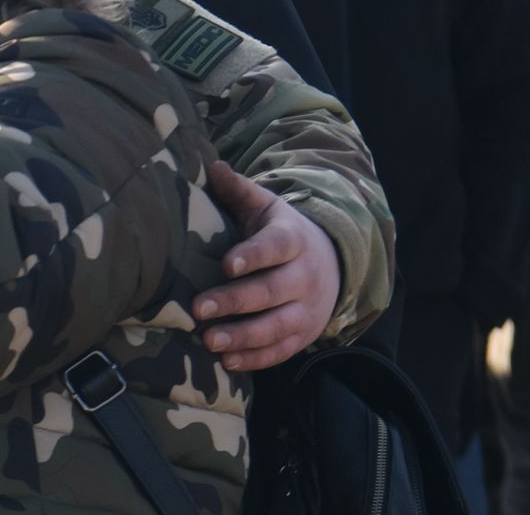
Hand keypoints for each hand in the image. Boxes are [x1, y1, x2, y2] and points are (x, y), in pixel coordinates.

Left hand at [192, 160, 340, 370]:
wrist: (330, 262)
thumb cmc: (280, 231)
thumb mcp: (265, 206)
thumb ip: (238, 190)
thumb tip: (211, 166)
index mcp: (292, 240)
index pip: (275, 248)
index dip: (253, 256)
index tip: (226, 264)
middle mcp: (303, 277)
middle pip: (271, 291)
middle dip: (235, 302)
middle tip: (199, 309)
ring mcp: (306, 309)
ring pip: (276, 326)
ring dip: (243, 337)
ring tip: (209, 342)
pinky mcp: (302, 334)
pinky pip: (281, 351)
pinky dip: (256, 359)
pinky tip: (228, 362)